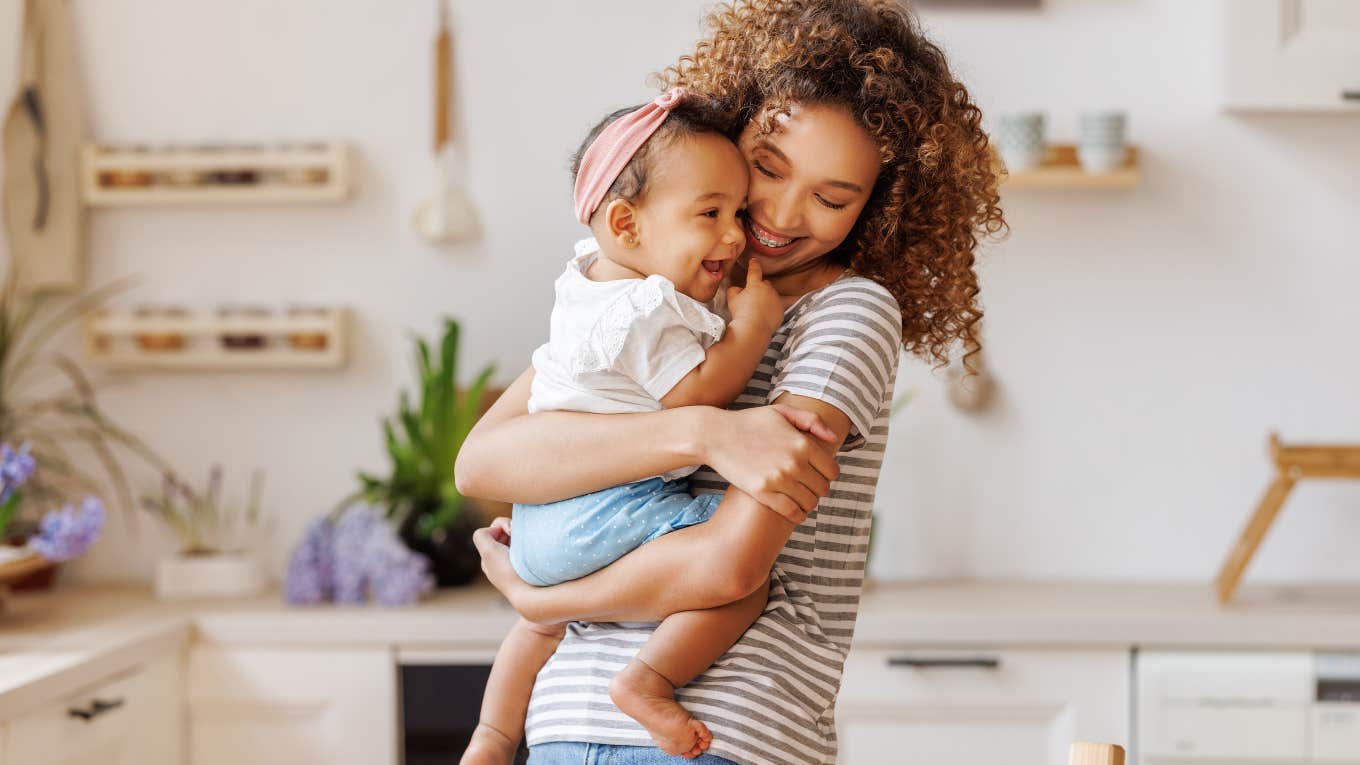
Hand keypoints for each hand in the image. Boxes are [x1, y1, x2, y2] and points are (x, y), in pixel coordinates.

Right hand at [699, 404, 840, 522]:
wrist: (716, 435)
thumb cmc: (749, 422)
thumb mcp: (781, 412)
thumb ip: (811, 420)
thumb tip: (833, 438)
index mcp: (803, 443)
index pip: (831, 471)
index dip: (827, 475)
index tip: (818, 475)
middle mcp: (794, 462)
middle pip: (822, 489)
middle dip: (817, 489)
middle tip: (808, 488)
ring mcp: (779, 479)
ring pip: (809, 502)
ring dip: (808, 503)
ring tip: (800, 499)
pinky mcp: (762, 492)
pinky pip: (791, 512)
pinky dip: (796, 515)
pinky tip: (793, 511)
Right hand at [725, 259, 782, 334]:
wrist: (753, 330)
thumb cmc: (741, 313)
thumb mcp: (731, 298)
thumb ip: (734, 289)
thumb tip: (738, 289)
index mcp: (756, 284)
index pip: (754, 271)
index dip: (753, 265)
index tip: (753, 261)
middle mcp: (769, 290)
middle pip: (765, 284)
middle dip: (759, 288)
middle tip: (751, 298)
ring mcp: (777, 300)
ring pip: (771, 296)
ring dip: (765, 299)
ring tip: (756, 310)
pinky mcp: (781, 311)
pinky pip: (776, 307)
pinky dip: (770, 309)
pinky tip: (762, 316)